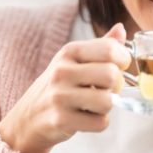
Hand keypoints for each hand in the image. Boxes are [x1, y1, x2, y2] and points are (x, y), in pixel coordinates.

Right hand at [0, 23, 130, 152]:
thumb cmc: (59, 86)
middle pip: (111, 75)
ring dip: (107, 106)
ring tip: (94, 104)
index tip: (119, 67)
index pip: (110, 49)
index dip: (124, 60)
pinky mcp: (61, 120)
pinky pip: (100, 123)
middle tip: (107, 89)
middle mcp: (62, 71)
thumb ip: (101, 46)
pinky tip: (86, 117)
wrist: (28, 117)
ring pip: (108, 101)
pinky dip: (99, 123)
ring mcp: (60, 96)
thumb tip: (121, 29)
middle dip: (117, 85)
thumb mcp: (74, 60)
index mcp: (69, 51)